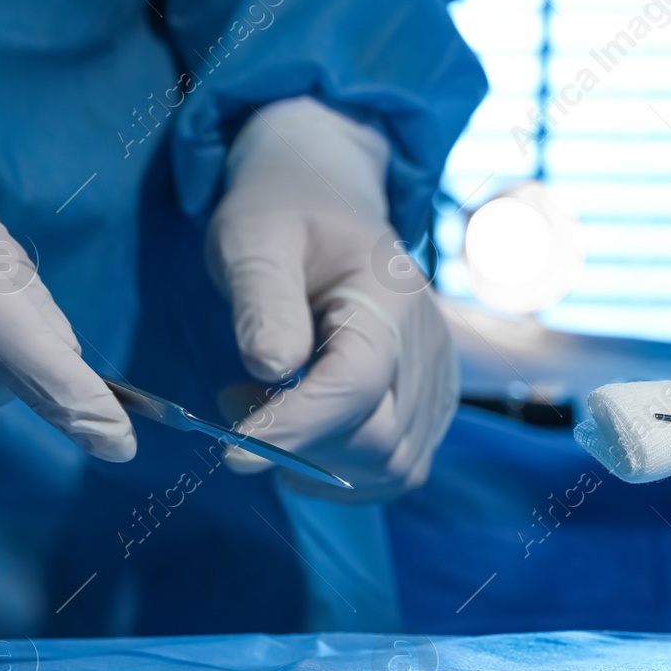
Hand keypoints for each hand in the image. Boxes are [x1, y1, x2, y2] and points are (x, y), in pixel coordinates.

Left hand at [206, 97, 457, 502]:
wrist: (326, 198)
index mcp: (389, 296)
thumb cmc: (281, 213)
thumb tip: (271, 367)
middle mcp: (428, 343)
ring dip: (321, 462)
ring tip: (265, 409)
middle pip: (378, 438)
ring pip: (392, 464)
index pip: (355, 385)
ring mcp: (438, 378)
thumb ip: (262, 300)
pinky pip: (399, 467)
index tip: (233, 451)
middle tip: (234, 398)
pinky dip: (346, 471)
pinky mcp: (431, 403)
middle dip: (301, 443)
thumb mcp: (251, 238)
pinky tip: (303, 434)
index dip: (297, 428)